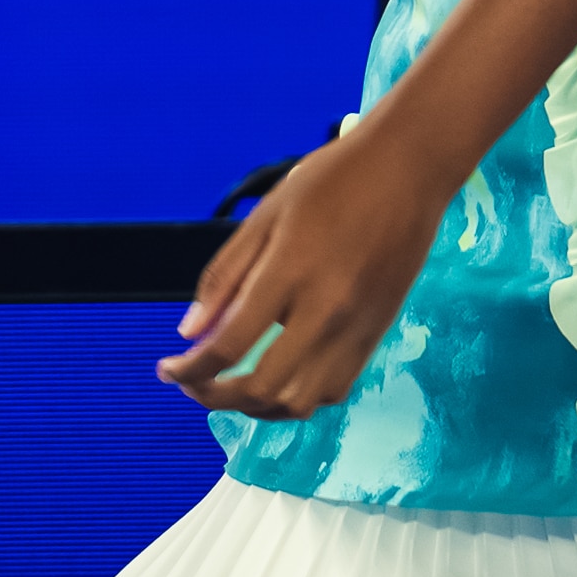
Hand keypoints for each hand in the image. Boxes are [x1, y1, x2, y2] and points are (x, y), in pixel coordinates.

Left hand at [158, 122, 453, 418]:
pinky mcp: (376, 334)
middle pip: (262, 388)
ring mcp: (356, 329)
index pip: (229, 346)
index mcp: (289, 272)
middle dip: (214, 396)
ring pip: (299, 402)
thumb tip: (190, 333)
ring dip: (256, 406)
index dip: (189, 370)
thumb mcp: (265, 215)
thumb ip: (224, 276)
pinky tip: (279, 376)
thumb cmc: (332, 181)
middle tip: (193, 382)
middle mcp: (326, 311)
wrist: (408, 169)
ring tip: (232, 386)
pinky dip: (297, 397)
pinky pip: (333, 389)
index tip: (168, 370)